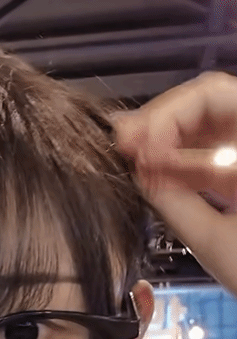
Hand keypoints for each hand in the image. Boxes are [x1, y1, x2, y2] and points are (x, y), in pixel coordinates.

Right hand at [113, 72, 236, 296]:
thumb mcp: (215, 242)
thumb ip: (171, 199)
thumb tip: (135, 168)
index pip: (212, 96)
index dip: (166, 113)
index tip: (132, 143)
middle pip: (207, 106)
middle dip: (161, 123)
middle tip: (122, 146)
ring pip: (206, 129)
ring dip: (167, 142)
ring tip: (131, 159)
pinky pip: (213, 158)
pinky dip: (183, 164)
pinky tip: (155, 175)